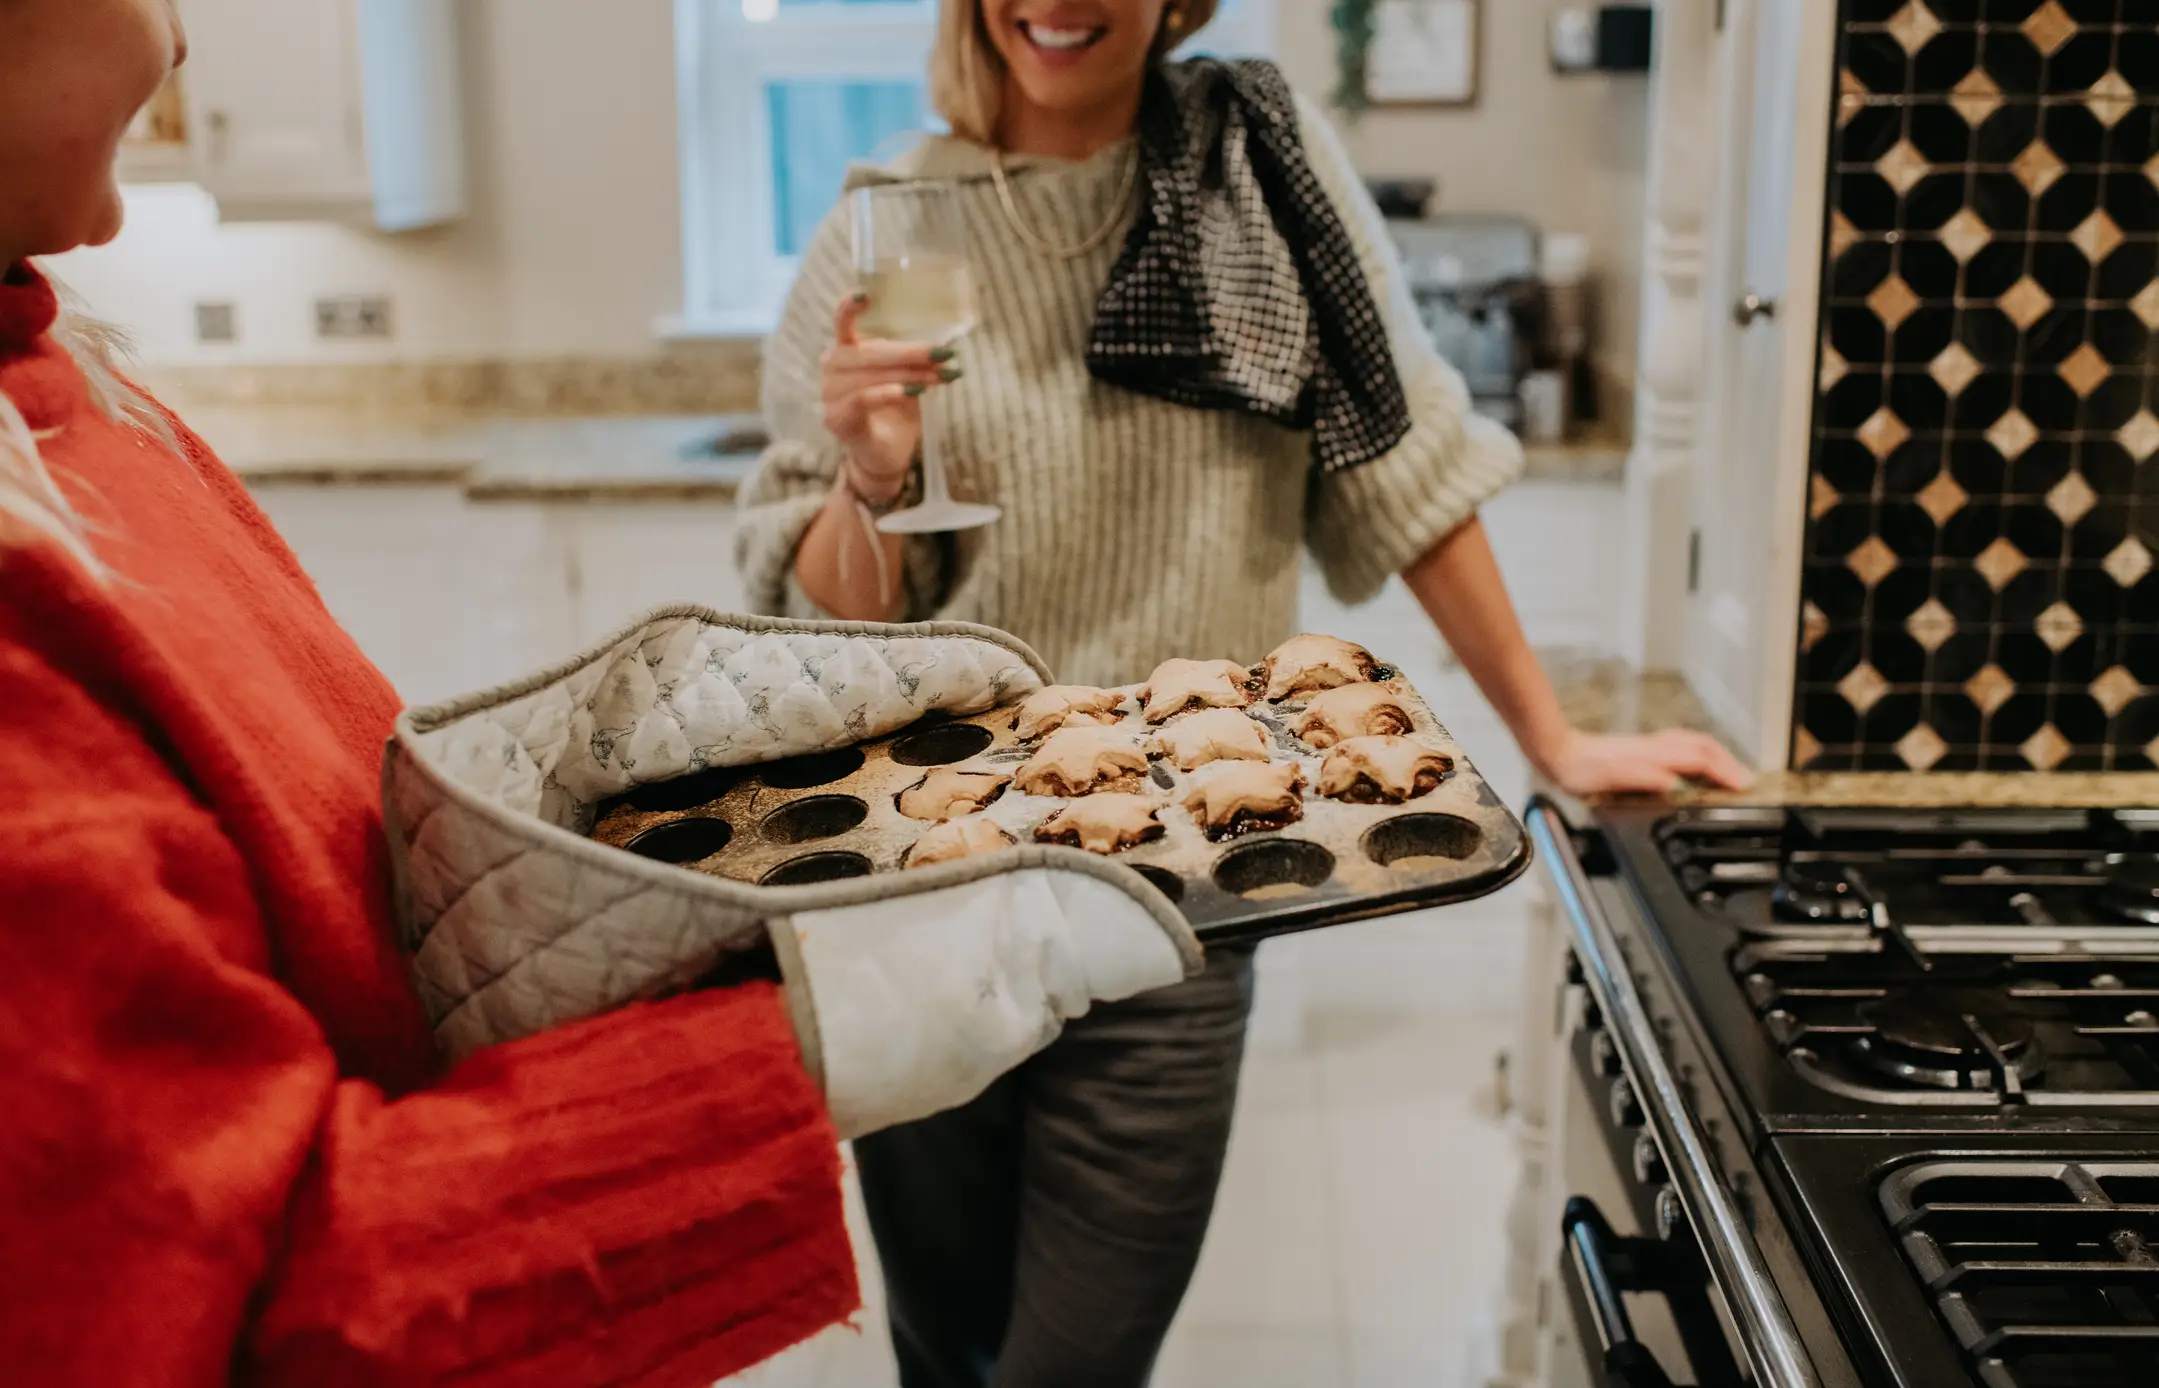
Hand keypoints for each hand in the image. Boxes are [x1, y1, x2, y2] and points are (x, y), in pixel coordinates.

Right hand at [820, 292, 952, 497]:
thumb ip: (914, 362)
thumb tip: (944, 348)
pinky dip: (888, 393)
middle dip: (911, 353)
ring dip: (909, 375)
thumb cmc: (894, 413)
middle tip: (944, 354)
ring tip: (939, 378)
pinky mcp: (836, 418)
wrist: (884, 456)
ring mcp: (829, 394)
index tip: (865, 294)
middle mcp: (831, 368)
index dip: (849, 308)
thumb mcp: (907, 380)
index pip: (842, 324)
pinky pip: (863, 399)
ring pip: (871, 376)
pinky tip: (909, 392)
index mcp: (845, 352)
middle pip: (869, 352)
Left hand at [1534, 727, 1753, 797]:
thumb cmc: (1578, 769)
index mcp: (1651, 755)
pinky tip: (1700, 766)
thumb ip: (1639, 777)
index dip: (1723, 771)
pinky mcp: (1644, 749)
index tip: (1743, 785)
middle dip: (1729, 762)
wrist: (1557, 752)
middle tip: (1747, 781)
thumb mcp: (1605, 778)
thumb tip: (1672, 783)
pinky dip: (1701, 754)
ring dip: (1717, 756)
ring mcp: (1650, 745)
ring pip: (1694, 743)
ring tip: (1732, 773)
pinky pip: (1682, 747)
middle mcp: (1655, 746)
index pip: (1698, 759)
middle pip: (1703, 746)